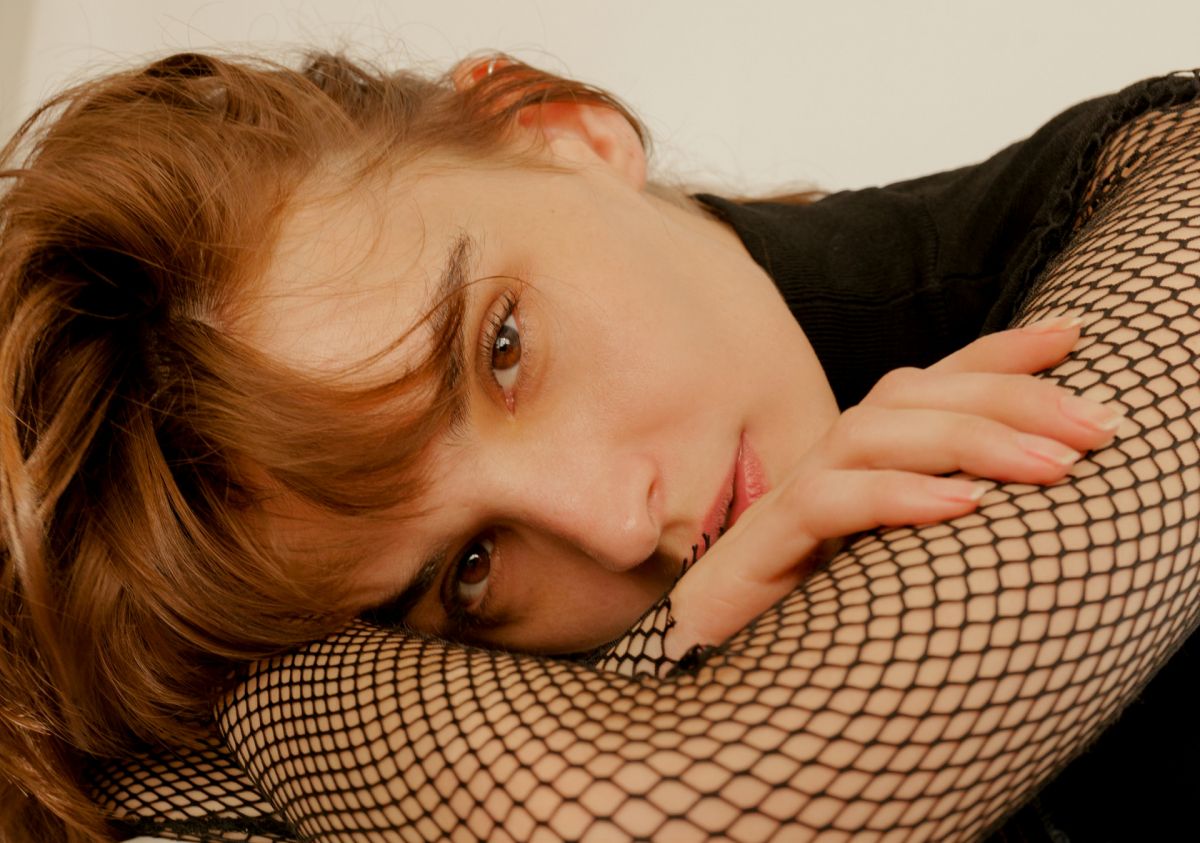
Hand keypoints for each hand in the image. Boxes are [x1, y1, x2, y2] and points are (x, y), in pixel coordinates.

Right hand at [664, 316, 1124, 658]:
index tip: (1074, 334)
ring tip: (1049, 466)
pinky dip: (894, 495)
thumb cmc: (812, 619)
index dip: (998, 353)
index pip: (930, 385)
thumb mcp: (897, 564)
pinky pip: (824, 501)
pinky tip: (959, 507)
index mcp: (860, 463)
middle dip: (1009, 399)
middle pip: (909, 395)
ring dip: (967, 439)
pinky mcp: (762, 548)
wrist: (708, 662)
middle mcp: (826, 467)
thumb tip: (1035, 501)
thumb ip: (946, 521)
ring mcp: (790, 500)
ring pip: (871, 432)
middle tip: (1094, 429)